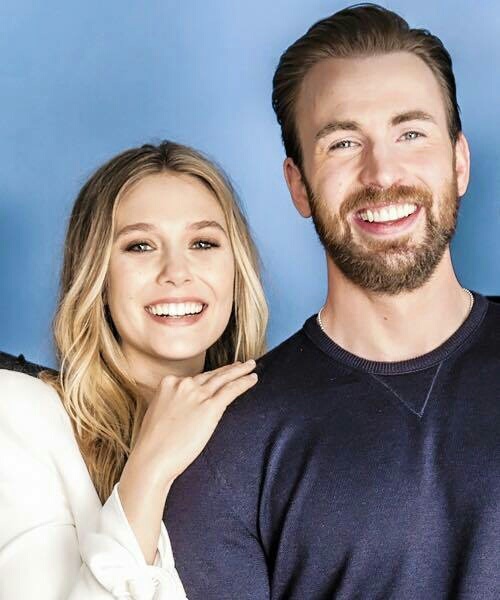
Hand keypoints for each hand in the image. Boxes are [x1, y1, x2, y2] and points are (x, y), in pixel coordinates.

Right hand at [127, 360, 257, 488]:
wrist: (152, 458)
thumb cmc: (152, 445)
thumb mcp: (157, 414)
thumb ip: (170, 404)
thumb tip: (182, 408)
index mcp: (168, 384)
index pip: (193, 379)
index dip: (209, 377)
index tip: (220, 374)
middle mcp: (183, 384)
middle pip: (211, 375)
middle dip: (228, 369)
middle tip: (241, 364)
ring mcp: (197, 394)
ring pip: (224, 378)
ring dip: (240, 371)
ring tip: (251, 367)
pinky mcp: (210, 406)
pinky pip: (231, 390)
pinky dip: (244, 382)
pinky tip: (252, 379)